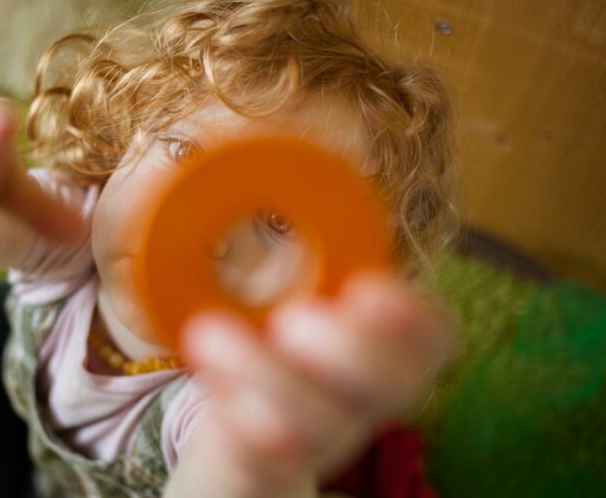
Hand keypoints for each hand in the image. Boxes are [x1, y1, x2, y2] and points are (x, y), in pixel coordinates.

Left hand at [180, 273, 454, 495]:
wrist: (235, 438)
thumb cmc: (260, 348)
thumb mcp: (270, 294)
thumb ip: (269, 248)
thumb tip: (204, 171)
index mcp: (379, 347)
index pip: (436, 337)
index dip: (416, 315)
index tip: (368, 288)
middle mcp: (363, 398)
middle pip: (400, 385)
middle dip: (352, 347)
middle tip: (291, 316)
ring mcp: (320, 440)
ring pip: (322, 425)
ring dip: (265, 374)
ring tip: (207, 332)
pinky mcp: (267, 469)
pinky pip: (267, 458)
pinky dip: (235, 415)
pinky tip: (208, 385)